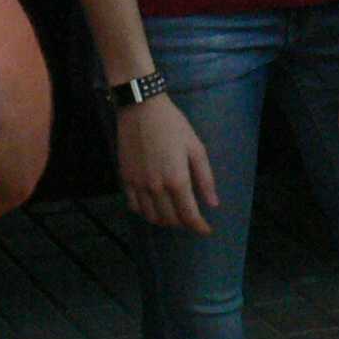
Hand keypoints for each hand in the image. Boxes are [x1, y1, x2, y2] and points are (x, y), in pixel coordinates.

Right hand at [116, 94, 216, 232]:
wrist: (141, 108)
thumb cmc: (173, 125)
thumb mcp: (196, 148)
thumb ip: (205, 179)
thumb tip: (212, 204)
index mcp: (177, 180)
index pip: (189, 215)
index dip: (199, 227)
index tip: (206, 230)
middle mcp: (156, 187)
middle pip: (170, 219)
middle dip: (183, 223)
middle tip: (191, 218)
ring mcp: (138, 184)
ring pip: (151, 216)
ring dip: (164, 220)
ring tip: (173, 214)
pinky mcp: (125, 178)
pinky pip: (134, 205)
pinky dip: (145, 211)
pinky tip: (153, 205)